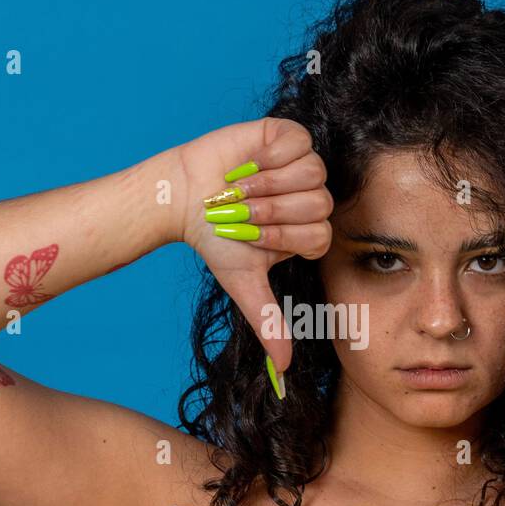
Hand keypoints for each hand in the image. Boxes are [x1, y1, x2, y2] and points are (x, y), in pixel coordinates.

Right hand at [172, 117, 333, 389]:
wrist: (184, 197)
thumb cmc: (216, 240)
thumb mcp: (244, 284)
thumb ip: (269, 322)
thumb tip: (284, 369)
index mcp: (309, 230)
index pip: (320, 235)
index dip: (284, 237)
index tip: (252, 236)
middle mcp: (312, 196)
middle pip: (317, 204)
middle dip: (272, 211)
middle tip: (241, 211)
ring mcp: (303, 164)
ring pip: (311, 173)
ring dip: (267, 184)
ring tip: (239, 188)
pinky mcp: (288, 136)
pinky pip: (299, 142)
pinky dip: (269, 154)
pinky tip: (248, 162)